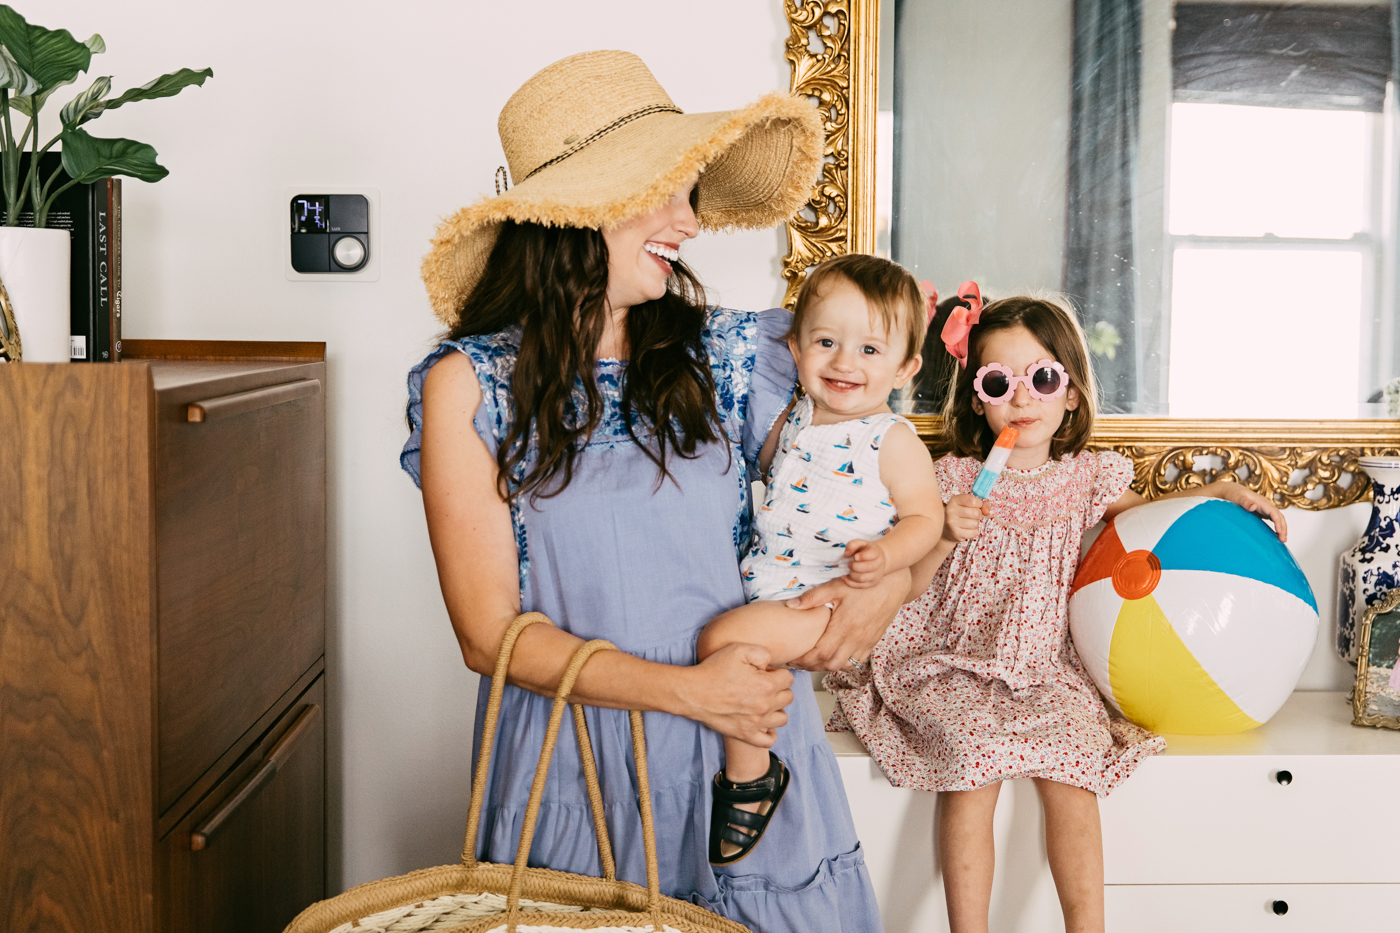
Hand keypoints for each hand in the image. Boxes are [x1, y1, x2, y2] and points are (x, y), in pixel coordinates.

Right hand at [683, 642, 794, 746]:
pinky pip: (768, 740)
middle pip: (788, 697)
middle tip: (763, 685)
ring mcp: (756, 722)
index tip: (765, 672)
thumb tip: (771, 664)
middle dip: (779, 689)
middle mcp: (765, 705)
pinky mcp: (746, 734)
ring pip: (782, 718)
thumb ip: (762, 653)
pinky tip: (762, 722)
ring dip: (776, 709)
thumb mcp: (738, 650)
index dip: (777, 673)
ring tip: (764, 702)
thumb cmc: (714, 670)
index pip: (788, 678)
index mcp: (766, 685)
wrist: (693, 693)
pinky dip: (769, 732)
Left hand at [785, 569, 909, 670]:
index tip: (793, 659)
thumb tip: (791, 605)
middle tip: (801, 661)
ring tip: (816, 659)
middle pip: (831, 664)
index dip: (805, 660)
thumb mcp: (835, 586)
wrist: (892, 583)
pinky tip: (835, 654)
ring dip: (829, 665)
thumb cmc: (863, 584)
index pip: (820, 653)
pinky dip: (845, 662)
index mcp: (843, 627)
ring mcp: (866, 641)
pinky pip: (858, 660)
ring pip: (845, 665)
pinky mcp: (873, 641)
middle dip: (814, 666)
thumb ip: (812, 597)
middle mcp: (856, 638)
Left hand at [844, 539, 885, 586]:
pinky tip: (844, 576)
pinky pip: (859, 586)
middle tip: (849, 563)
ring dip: (852, 574)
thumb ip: (852, 545)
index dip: (863, 556)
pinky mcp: (871, 584)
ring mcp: (876, 576)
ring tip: (849, 569)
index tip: (855, 556)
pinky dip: (849, 582)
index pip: (873, 554)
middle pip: (867, 567)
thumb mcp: (860, 543)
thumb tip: (846, 554)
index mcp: (877, 552)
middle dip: (854, 566)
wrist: (876, 560)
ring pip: (862, 578)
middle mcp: (879, 565)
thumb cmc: (866, 551)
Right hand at [943, 494, 987, 542]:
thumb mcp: (968, 505)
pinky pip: (974, 532)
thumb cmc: (960, 514)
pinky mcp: (956, 533)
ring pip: (976, 523)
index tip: (976, 506)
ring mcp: (952, 523)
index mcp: (954, 500)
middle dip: (978, 515)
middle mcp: (951, 510)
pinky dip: (973, 531)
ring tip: (967, 523)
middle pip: (976, 513)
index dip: (979, 504)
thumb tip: (987, 511)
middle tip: (971, 516)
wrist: (946, 530)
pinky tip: (966, 529)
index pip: (973, 501)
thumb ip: (981, 504)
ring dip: (975, 524)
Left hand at [1208, 480, 1288, 541]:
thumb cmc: (1234, 494)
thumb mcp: (1238, 497)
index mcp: (1262, 502)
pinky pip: (1273, 519)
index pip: (1274, 512)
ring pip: (1278, 518)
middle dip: (1283, 527)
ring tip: (1282, 540)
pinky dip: (1277, 526)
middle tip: (1283, 540)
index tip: (1279, 532)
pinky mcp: (1262, 512)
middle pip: (1279, 516)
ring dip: (1282, 528)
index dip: (1278, 522)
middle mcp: (1266, 505)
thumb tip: (1253, 506)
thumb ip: (1245, 502)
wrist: (1230, 490)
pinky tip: (1276, 535)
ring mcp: (1264, 508)